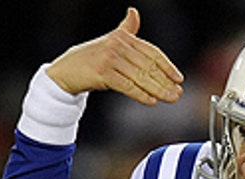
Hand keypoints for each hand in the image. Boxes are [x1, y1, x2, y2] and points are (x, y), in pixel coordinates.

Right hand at [45, 7, 182, 104]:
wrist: (66, 70)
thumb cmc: (90, 57)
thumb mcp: (110, 41)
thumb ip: (126, 29)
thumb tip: (134, 12)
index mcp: (123, 37)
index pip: (151, 52)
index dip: (167, 65)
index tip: (178, 78)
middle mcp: (117, 45)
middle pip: (148, 65)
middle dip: (165, 81)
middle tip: (177, 92)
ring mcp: (109, 58)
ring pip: (139, 77)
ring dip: (157, 89)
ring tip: (169, 98)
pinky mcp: (102, 72)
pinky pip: (126, 86)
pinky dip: (140, 94)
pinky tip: (151, 100)